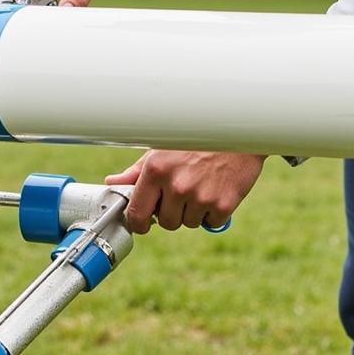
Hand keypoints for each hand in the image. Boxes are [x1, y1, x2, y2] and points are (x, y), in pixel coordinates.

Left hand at [105, 150, 265, 233]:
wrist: (240, 130)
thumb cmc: (197, 137)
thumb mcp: (163, 147)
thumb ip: (137, 171)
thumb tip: (113, 183)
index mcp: (156, 169)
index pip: (137, 214)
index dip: (139, 222)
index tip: (144, 222)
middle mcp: (177, 184)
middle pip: (166, 223)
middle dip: (173, 211)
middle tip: (184, 188)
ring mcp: (201, 196)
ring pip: (189, 223)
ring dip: (195, 210)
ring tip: (203, 182)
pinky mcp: (223, 204)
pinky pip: (212, 222)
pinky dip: (214, 211)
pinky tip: (217, 187)